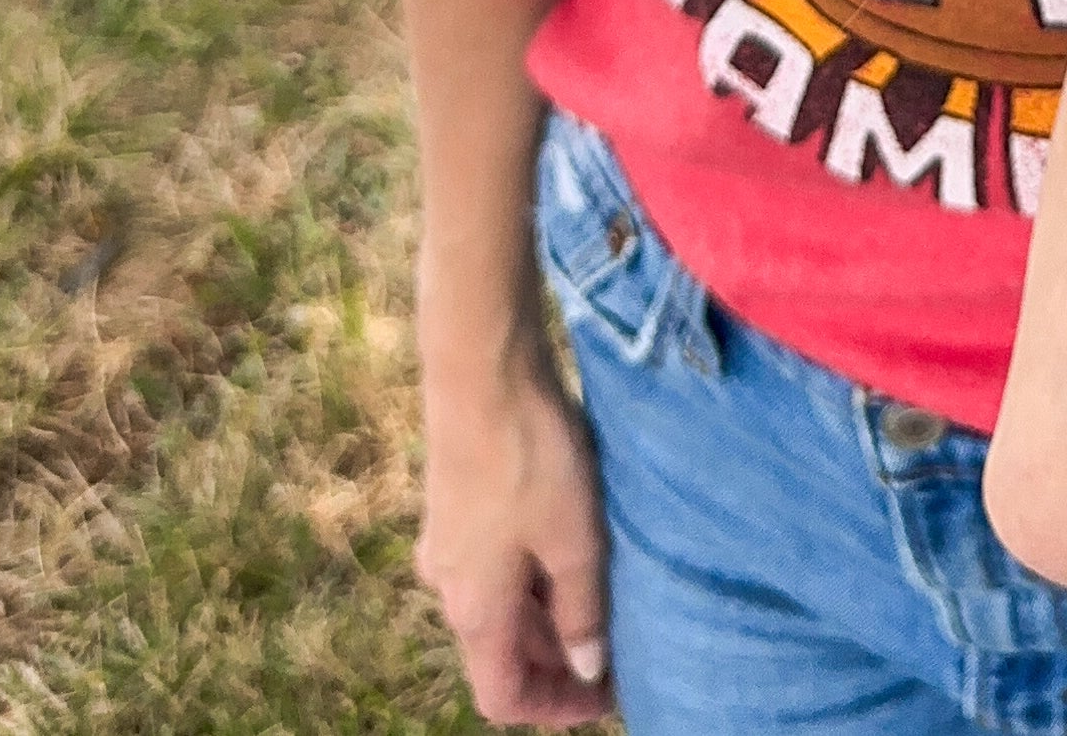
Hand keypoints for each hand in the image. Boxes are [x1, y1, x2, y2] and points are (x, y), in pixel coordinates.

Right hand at [416, 341, 614, 726]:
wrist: (480, 365)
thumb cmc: (530, 456)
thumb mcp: (574, 540)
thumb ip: (581, 610)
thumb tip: (587, 666)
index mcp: (474, 610)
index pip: (502, 697)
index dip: (555, 708)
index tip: (607, 696)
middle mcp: (450, 585)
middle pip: (501, 652)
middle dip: (558, 660)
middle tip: (618, 647)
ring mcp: (447, 540)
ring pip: (499, 604)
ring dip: (546, 615)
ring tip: (605, 597)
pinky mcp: (454, 501)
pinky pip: (494, 562)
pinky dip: (531, 574)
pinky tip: (572, 544)